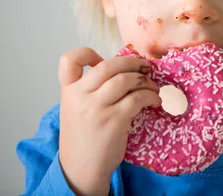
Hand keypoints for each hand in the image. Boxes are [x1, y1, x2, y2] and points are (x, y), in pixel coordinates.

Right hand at [58, 47, 161, 195]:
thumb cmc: (86, 136)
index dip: (87, 54)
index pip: (68, 61)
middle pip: (108, 66)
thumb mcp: (78, 109)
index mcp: (69, 91)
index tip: (102, 59)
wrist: (81, 168)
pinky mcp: (113, 120)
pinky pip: (138, 98)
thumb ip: (91, 89)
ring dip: (146, 81)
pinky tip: (154, 101)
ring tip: (153, 88)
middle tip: (146, 67)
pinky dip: (151, 96)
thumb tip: (125, 68)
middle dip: (132, 62)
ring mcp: (96, 108)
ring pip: (126, 79)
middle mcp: (79, 97)